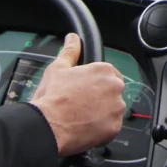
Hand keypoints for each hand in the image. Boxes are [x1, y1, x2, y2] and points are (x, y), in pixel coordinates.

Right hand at [30, 33, 125, 155]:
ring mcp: (116, 108)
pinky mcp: (115, 127)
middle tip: (82, 103)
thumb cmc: (53, 96)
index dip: (96, 83)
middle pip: (112, 92)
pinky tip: (86, 126)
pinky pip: (111, 127)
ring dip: (102, 113)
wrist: (49, 124)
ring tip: (82, 116)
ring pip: (113, 110)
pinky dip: (102, 128)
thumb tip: (73, 39)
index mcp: (104, 70)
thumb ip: (70, 51)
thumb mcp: (58, 68)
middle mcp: (115, 87)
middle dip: (101, 97)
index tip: (85, 90)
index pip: (109, 75)